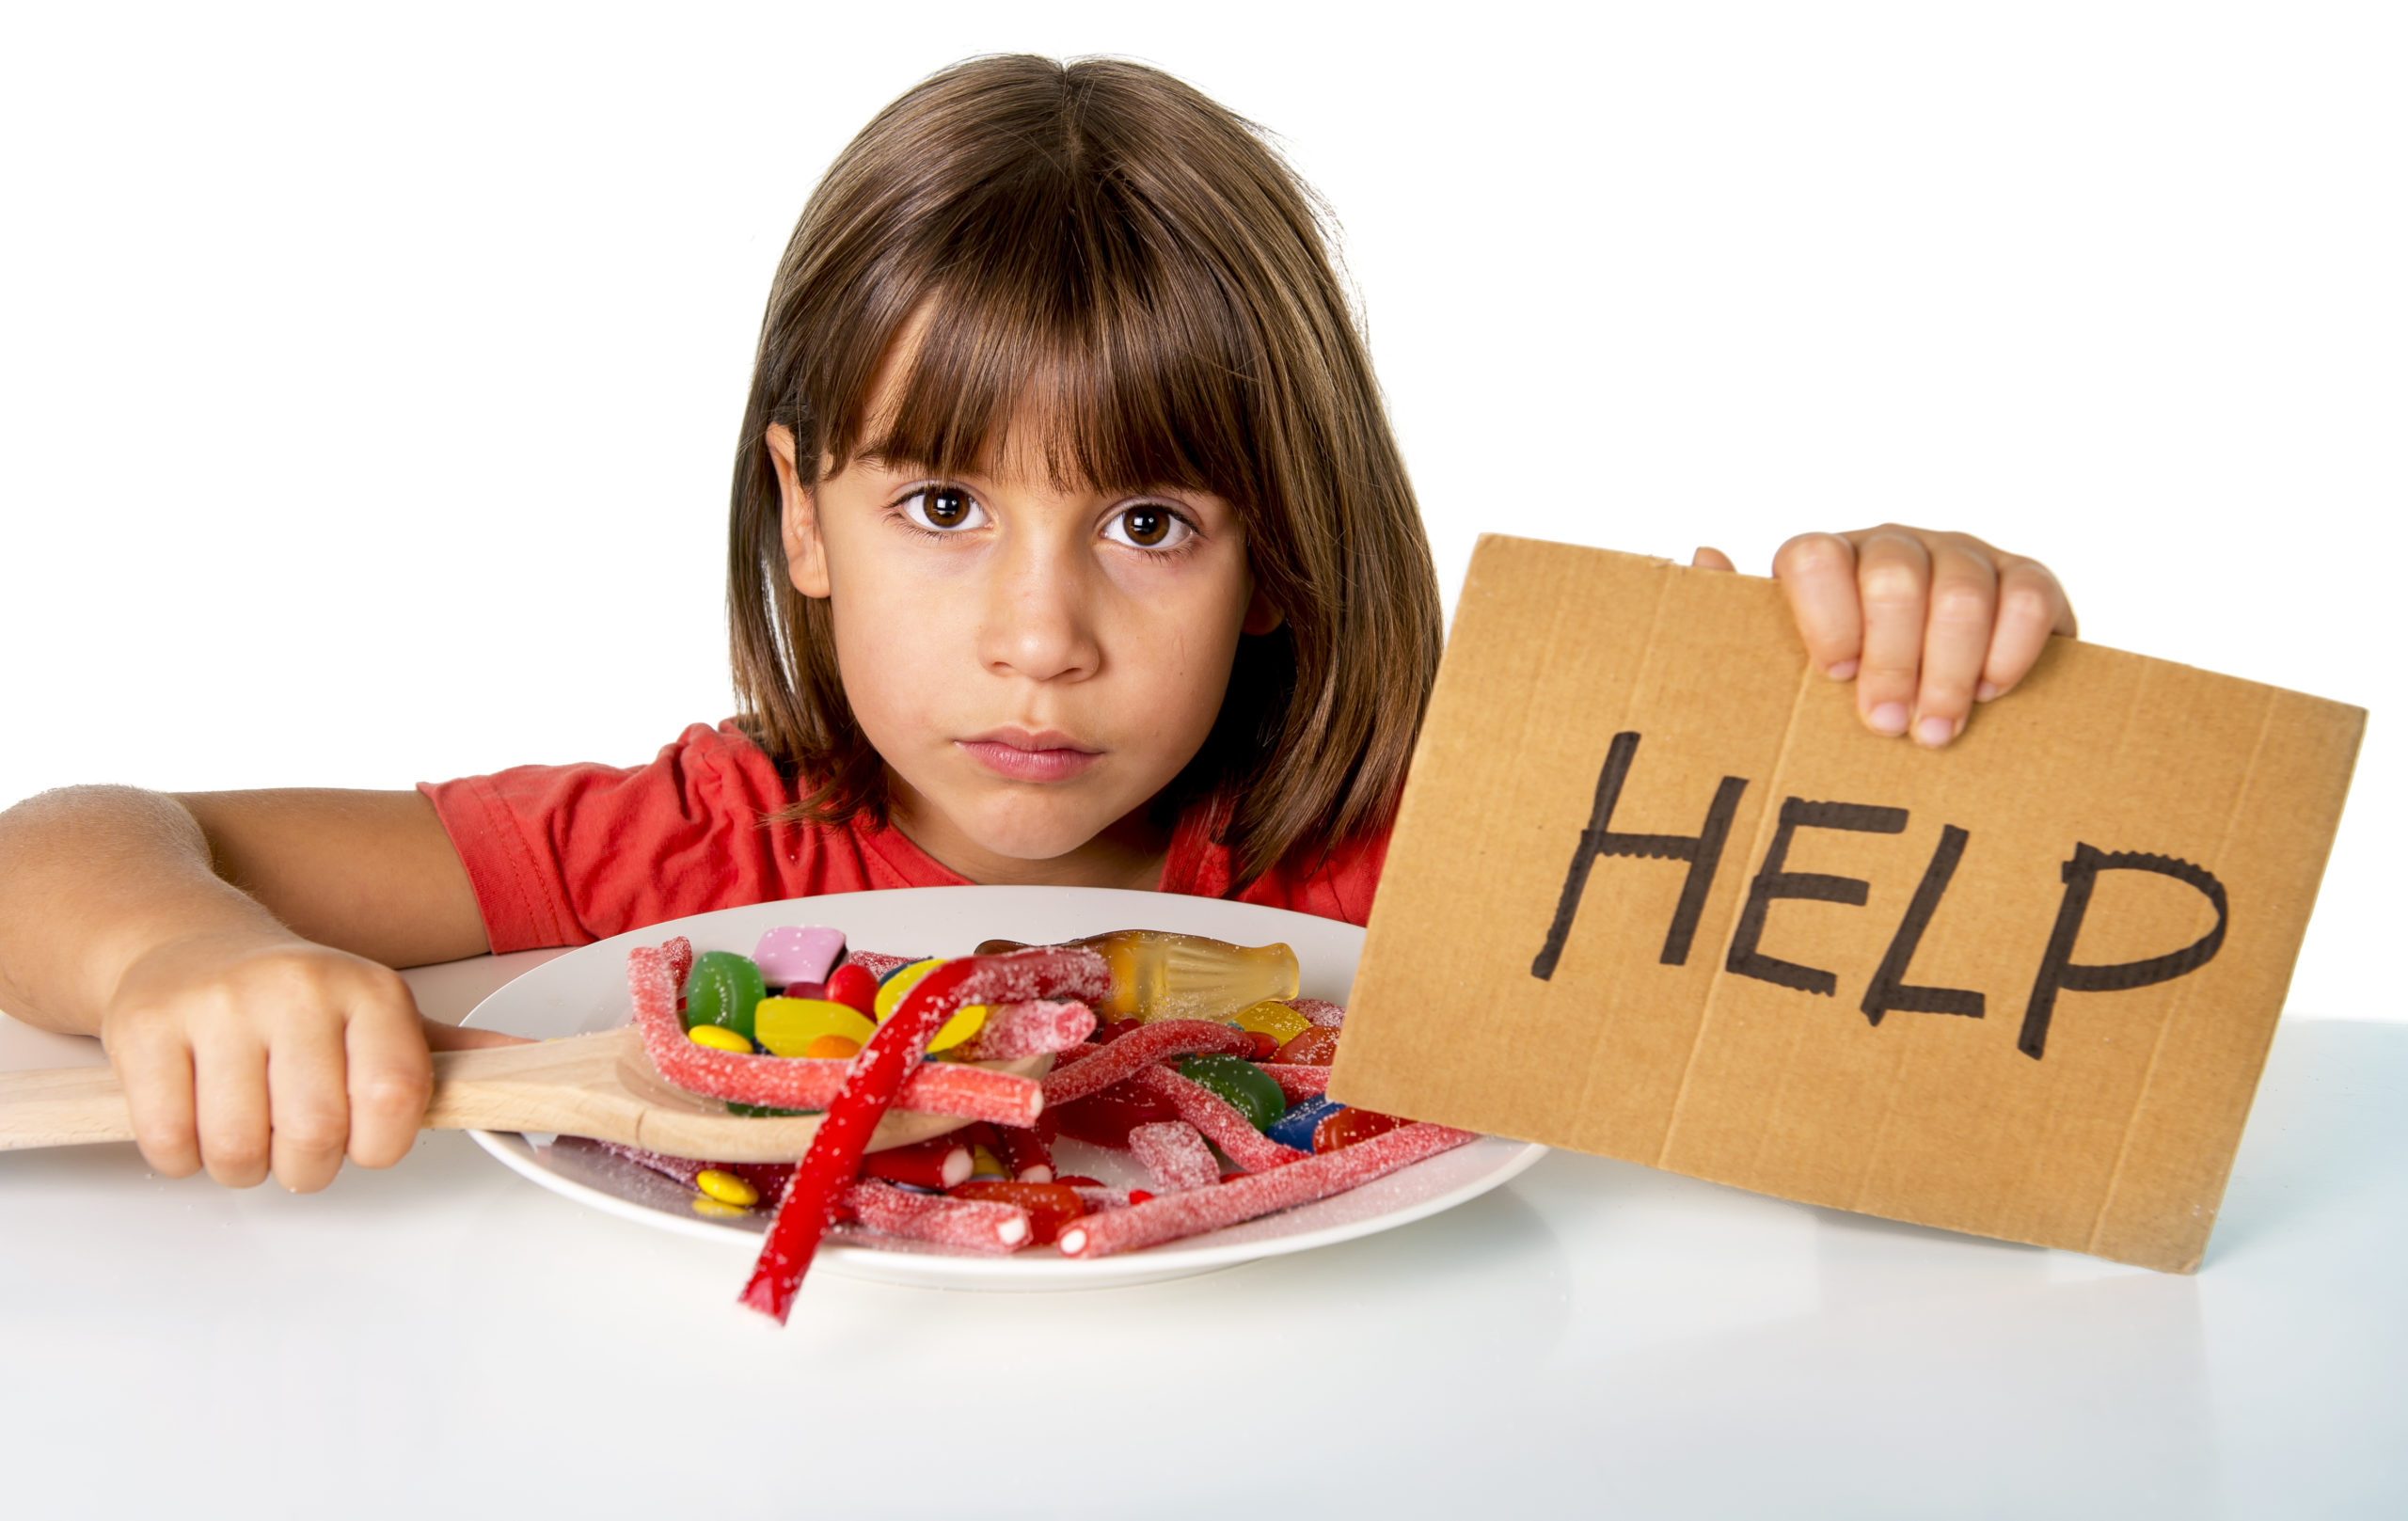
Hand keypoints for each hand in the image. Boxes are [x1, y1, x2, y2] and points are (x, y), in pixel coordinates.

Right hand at [99, 930, 519, 1190]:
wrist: (183, 937)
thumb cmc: (293, 995)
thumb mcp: (376, 1012)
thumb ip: (449, 1051)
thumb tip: (536, 1064)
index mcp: (367, 989)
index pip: (394, 1101)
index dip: (379, 1147)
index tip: (365, 1142)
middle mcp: (296, 988)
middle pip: (314, 1138)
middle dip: (306, 1167)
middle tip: (297, 1144)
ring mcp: (216, 1005)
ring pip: (235, 1150)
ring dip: (241, 1165)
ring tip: (245, 1127)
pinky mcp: (143, 1028)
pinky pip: (168, 1141)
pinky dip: (180, 1154)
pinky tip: (193, 1115)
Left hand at [1691, 527, 2075, 747]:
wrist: (1946, 699)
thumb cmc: (1848, 688)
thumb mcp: (1788, 665)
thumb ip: (1741, 621)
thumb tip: (1704, 555)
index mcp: (1826, 562)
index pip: (1813, 556)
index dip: (1825, 616)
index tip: (1835, 678)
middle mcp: (1891, 546)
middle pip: (1891, 577)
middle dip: (1892, 659)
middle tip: (1888, 729)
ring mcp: (1961, 554)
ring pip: (1959, 591)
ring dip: (1948, 670)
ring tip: (1936, 733)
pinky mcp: (2025, 577)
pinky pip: (2026, 597)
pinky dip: (2009, 649)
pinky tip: (1992, 692)